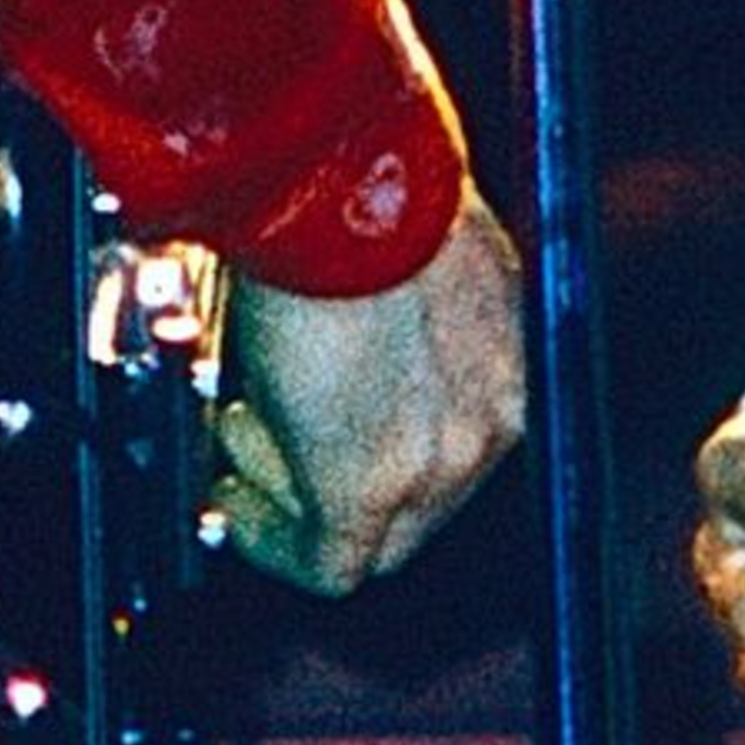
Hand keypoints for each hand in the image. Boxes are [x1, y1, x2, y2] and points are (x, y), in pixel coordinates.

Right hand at [213, 194, 523, 593]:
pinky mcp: (370, 486)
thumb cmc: (366, 183)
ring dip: (291, 490)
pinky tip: (232, 504)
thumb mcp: (410, 244)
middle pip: (423, 502)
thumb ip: (402, 303)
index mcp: (512, 349)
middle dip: (332, 477)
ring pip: (372, 533)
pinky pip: (330, 565)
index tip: (325, 429)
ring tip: (241, 428)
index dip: (382, 441)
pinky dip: (272, 543)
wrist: (343, 179)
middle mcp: (494, 412)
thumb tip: (363, 320)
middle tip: (261, 441)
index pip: (458, 437)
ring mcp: (439, 458)